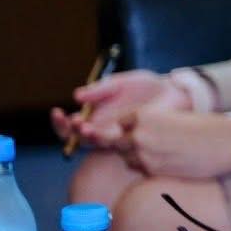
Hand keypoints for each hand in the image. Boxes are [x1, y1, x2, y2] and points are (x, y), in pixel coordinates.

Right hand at [50, 69, 185, 148]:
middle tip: (76, 122)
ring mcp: (116, 137)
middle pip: (76, 138)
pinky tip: (110, 132)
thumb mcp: (120, 83)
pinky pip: (118, 147)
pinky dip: (110, 141)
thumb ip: (100, 90)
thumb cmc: (145, 86)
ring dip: (88, 137)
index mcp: (95, 115)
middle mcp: (101, 129)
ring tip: (89, 127)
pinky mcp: (133, 141)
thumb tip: (76, 96)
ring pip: (95, 144)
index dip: (60, 122)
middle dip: (71, 132)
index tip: (58, 112)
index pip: (69, 125)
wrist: (173, 92)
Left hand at [117, 110, 230, 179]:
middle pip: (119, 143)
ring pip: (127, 160)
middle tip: (150, 146)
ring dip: (138, 158)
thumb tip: (142, 132)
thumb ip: (155, 123)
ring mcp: (144, 154)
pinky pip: (141, 171)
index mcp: (145, 115)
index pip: (121, 124)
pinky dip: (149, 169)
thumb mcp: (176, 116)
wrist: (227, 143)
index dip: (130, 128)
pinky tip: (168, 163)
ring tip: (160, 155)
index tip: (141, 131)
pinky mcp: (154, 171)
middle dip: (129, 145)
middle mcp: (139, 134)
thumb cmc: (208, 127)